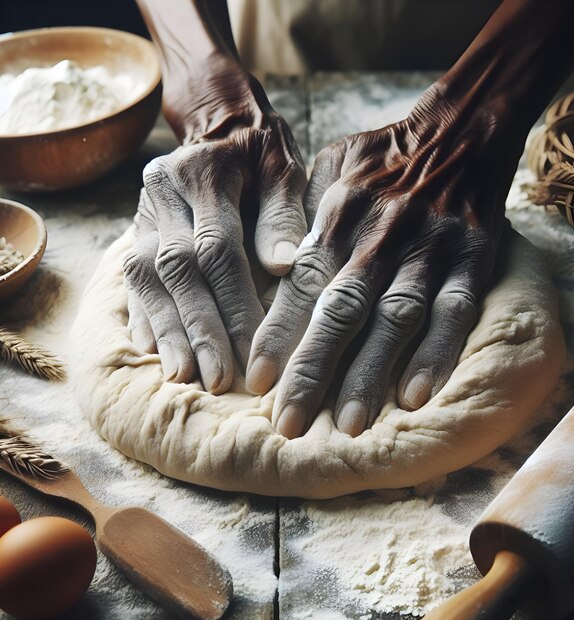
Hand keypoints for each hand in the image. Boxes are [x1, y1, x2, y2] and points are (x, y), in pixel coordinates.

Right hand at [123, 55, 306, 392]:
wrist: (221, 128)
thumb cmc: (263, 155)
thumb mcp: (284, 170)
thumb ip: (284, 216)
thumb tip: (283, 266)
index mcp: (203, 173)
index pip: (217, 247)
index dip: (234, 301)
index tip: (255, 349)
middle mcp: (163, 193)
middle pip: (178, 270)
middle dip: (200, 328)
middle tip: (220, 379)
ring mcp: (142, 215)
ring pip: (149, 279)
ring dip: (170, 332)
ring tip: (186, 377)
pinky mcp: (135, 234)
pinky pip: (131, 280)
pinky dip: (146, 317)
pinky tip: (156, 352)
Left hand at [247, 83, 519, 437]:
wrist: (459, 129)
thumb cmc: (382, 158)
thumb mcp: (332, 168)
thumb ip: (302, 218)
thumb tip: (268, 271)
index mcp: (339, 214)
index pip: (301, 282)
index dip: (278, 334)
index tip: (255, 382)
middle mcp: (380, 235)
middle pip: (343, 309)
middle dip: (315, 369)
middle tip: (290, 425)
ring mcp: (430, 248)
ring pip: (396, 317)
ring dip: (372, 373)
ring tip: (349, 425)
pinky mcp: (473, 258)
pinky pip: (455, 310)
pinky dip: (438, 353)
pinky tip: (416, 395)